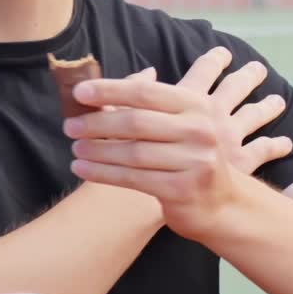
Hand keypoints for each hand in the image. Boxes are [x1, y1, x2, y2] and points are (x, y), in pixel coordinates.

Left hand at [63, 47, 292, 239]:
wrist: (222, 205)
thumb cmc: (190, 158)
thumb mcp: (180, 124)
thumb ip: (146, 104)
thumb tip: (100, 88)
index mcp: (196, 105)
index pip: (145, 93)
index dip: (110, 90)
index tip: (79, 92)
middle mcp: (198, 130)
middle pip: (136, 122)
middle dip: (97, 123)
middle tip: (70, 126)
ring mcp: (193, 161)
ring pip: (132, 152)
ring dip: (96, 150)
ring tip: (75, 149)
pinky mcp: (182, 189)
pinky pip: (132, 178)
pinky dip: (103, 173)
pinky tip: (83, 169)